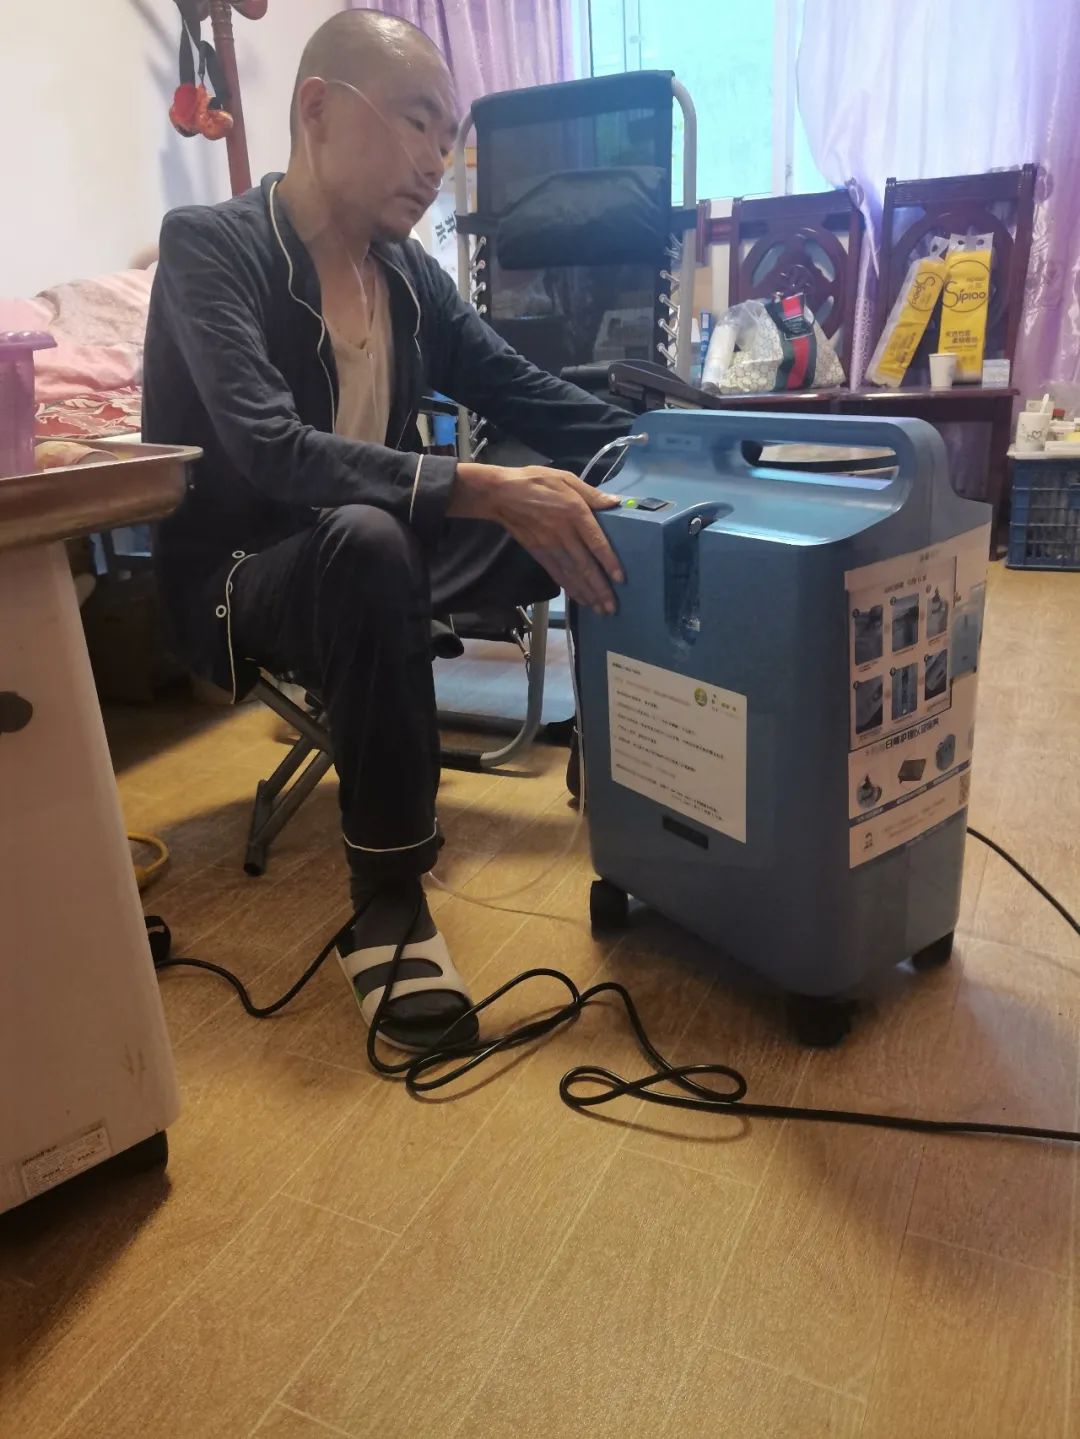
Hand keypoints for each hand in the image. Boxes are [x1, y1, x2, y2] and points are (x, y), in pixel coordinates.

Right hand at [448, 462, 623, 614]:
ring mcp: (550, 546)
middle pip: (585, 566)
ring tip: (600, 610)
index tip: (620, 579)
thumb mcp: (566, 478)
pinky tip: (580, 599)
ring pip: (572, 574)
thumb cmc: (536, 481)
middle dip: (600, 588)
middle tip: (612, 607)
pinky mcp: (539, 553)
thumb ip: (591, 493)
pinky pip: (557, 574)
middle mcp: (564, 534)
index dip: (608, 562)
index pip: (596, 543)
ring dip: (587, 593)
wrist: (502, 494)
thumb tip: (615, 502)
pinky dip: (570, 588)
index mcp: (575, 513)